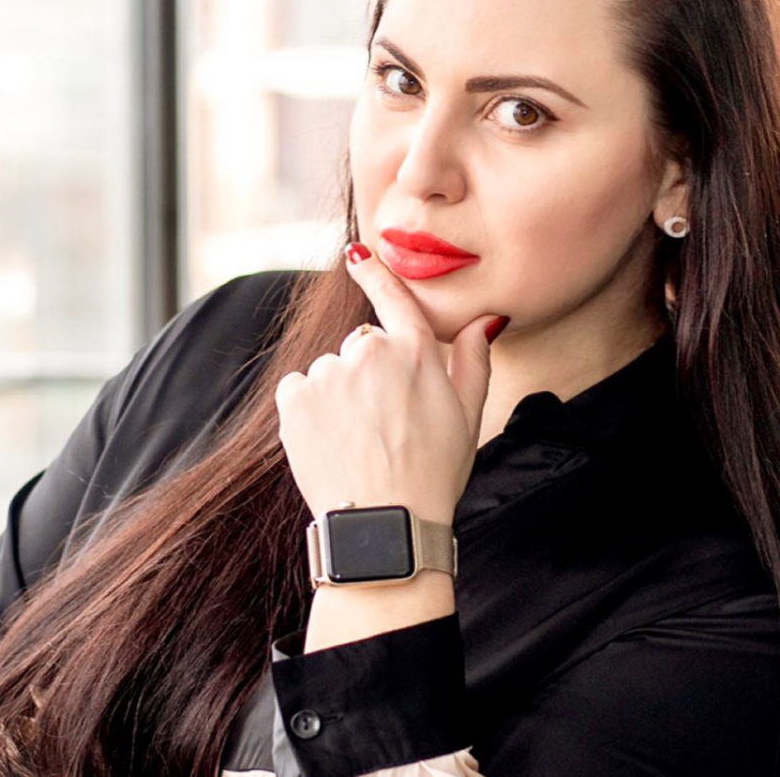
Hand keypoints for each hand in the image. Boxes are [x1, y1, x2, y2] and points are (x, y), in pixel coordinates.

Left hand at [273, 241, 509, 525]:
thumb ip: (473, 359)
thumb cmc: (434, 473)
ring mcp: (329, 373)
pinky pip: (298, 390)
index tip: (354, 255)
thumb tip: (485, 318)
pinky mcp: (295, 398)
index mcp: (415, 351)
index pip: (393, 298)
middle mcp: (370, 350)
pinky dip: (308, 411)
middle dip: (367, 375)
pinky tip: (330, 442)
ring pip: (329, 371)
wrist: (385, 524)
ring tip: (357, 441)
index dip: (374, 274)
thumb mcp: (468, 415)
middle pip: (361, 347)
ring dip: (337, 396)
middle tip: (383, 424)